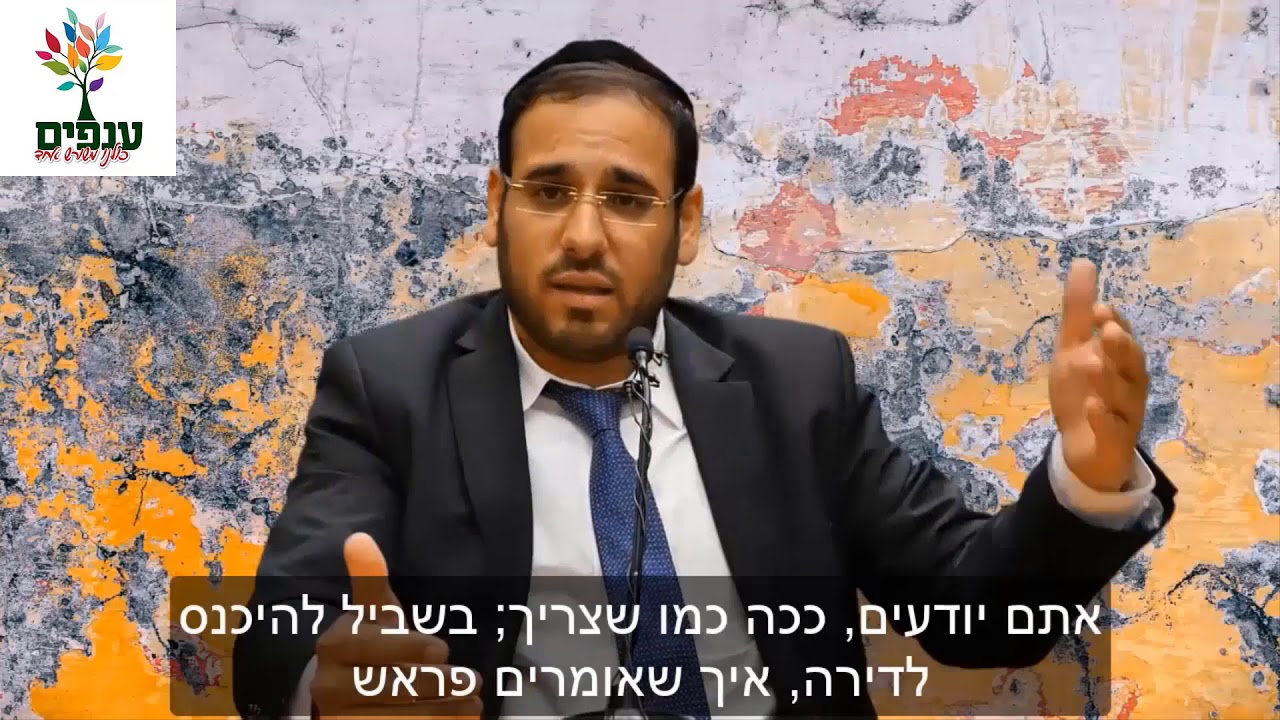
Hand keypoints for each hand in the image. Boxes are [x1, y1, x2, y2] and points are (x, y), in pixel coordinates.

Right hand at [310, 532, 482, 718]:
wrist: (344, 692)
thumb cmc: (370, 645)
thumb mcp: (373, 613)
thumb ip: (369, 580)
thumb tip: (358, 537)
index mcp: (335, 646)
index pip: (375, 649)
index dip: (409, 649)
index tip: (442, 650)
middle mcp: (329, 687)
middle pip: (389, 686)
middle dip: (436, 684)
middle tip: (471, 680)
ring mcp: (343, 718)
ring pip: (398, 717)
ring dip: (441, 709)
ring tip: (473, 701)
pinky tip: (460, 718)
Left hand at [1048, 259, 1148, 491]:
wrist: (1084, 446)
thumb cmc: (1084, 389)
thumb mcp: (1073, 348)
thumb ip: (1078, 311)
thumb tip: (1083, 262)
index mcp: (1120, 360)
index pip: (1121, 338)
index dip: (1113, 324)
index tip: (1099, 309)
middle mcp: (1129, 384)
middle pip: (1130, 365)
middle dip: (1120, 347)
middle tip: (1108, 331)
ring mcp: (1123, 413)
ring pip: (1121, 396)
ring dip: (1107, 379)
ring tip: (1091, 363)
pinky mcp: (1113, 440)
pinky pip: (1111, 428)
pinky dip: (1103, 417)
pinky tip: (1092, 406)